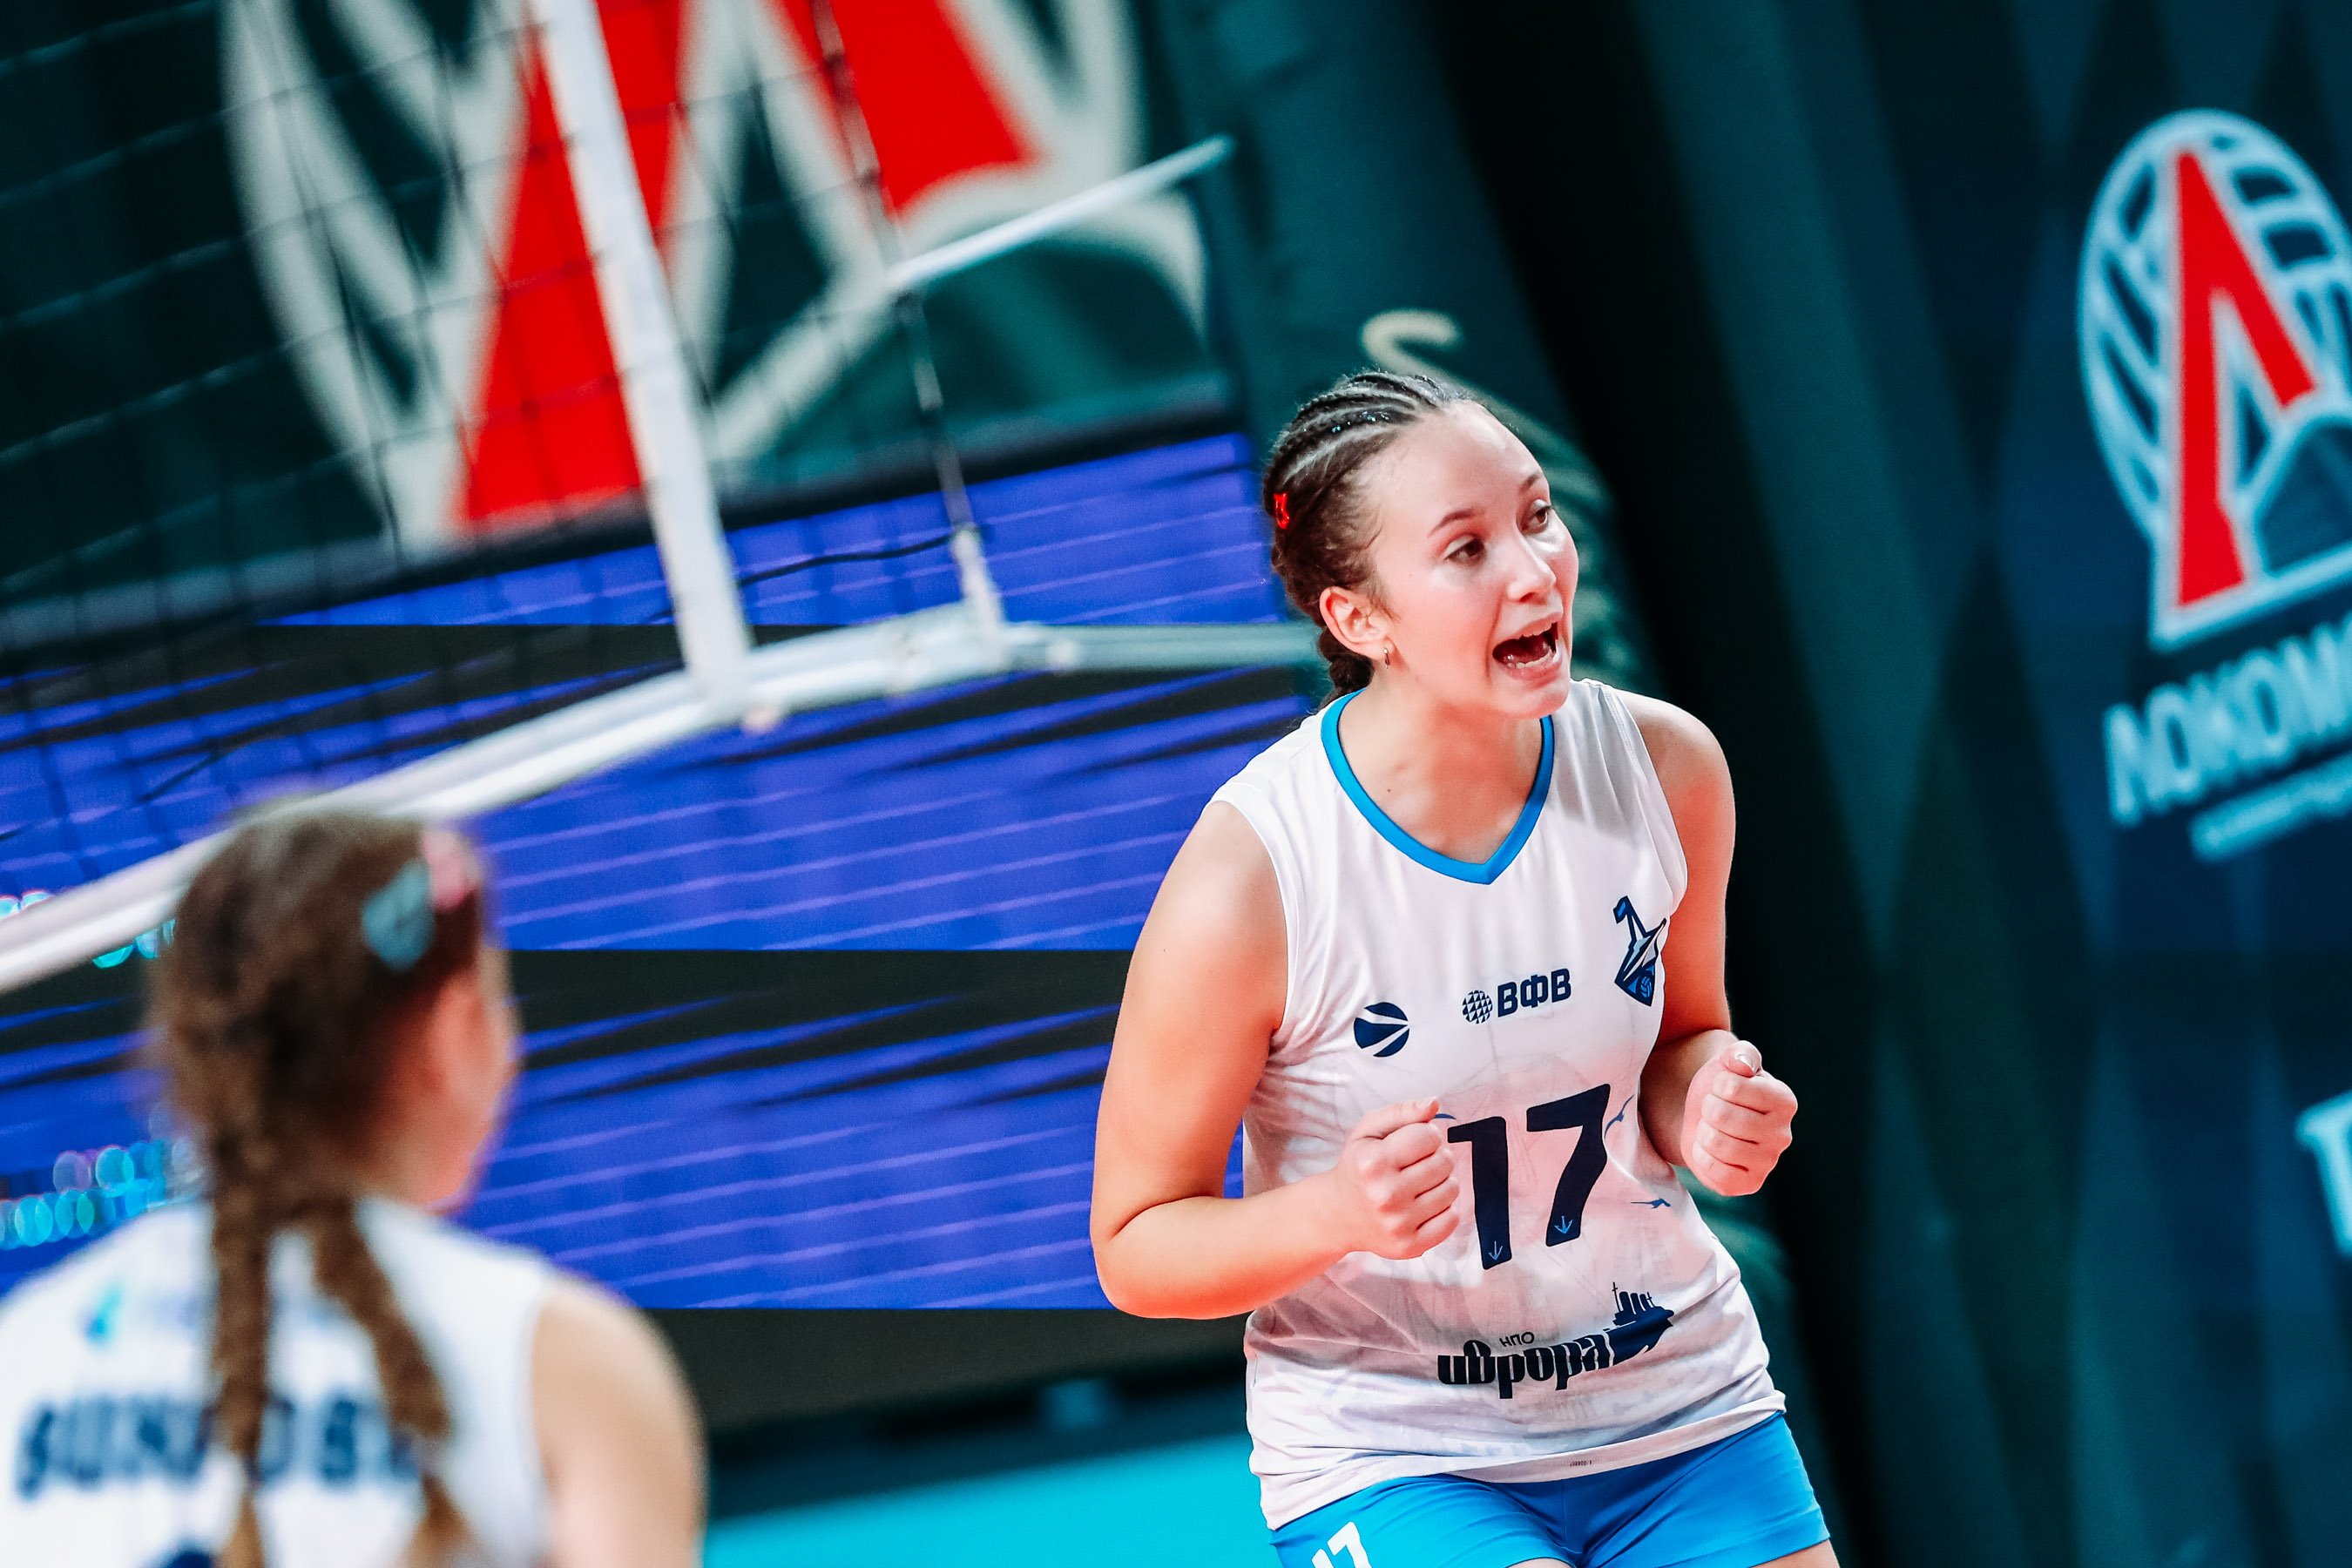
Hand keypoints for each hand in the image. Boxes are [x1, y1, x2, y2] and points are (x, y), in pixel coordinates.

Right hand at [1321, 1099, 1459, 1259]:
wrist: (1338, 1215)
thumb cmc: (1358, 1167)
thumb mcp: (1368, 1131)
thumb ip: (1402, 1112)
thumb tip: (1434, 1103)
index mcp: (1373, 1163)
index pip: (1428, 1136)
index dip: (1427, 1134)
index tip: (1415, 1142)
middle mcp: (1385, 1195)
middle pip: (1444, 1162)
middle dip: (1437, 1156)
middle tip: (1418, 1163)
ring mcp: (1398, 1224)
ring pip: (1452, 1189)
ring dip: (1442, 1181)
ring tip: (1421, 1183)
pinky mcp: (1410, 1246)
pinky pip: (1452, 1219)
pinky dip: (1444, 1208)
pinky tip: (1424, 1204)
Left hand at [1680, 1041, 1795, 1196]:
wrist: (1707, 1118)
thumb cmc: (1722, 1088)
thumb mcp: (1728, 1063)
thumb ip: (1739, 1053)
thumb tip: (1743, 1064)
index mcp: (1784, 1101)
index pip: (1731, 1087)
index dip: (1716, 1085)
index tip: (1723, 1089)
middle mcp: (1783, 1134)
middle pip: (1721, 1115)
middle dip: (1707, 1109)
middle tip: (1714, 1110)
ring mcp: (1769, 1162)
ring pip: (1717, 1143)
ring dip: (1703, 1133)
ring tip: (1712, 1128)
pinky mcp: (1750, 1184)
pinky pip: (1715, 1172)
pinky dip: (1703, 1158)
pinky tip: (1711, 1150)